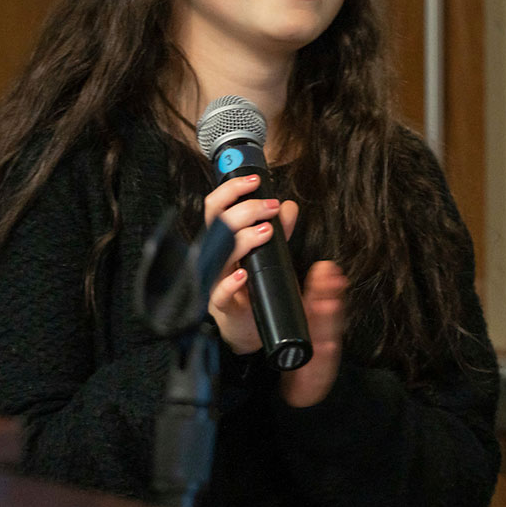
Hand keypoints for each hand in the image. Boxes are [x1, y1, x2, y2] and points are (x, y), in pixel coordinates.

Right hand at [205, 174, 298, 354]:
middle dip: (244, 209)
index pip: (217, 207)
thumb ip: (279, 230)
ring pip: (218, 254)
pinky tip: (244, 275)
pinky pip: (220, 294)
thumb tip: (289, 207)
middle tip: (271, 207)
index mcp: (224, 240)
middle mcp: (217, 257)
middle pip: (216, 223)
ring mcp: (216, 280)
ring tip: (267, 232)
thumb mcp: (270, 254)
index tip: (255, 180)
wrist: (250, 326)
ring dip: (243, 239)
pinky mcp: (223, 306)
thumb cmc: (255, 285)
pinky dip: (230, 283)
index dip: (232, 190)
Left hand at [279, 261, 347, 407]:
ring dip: (329, 319)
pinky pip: (324, 362)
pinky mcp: (321, 370)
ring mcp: (325, 352)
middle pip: (327, 311)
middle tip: (329, 275)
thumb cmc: (310, 351)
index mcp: (321, 321)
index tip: (326, 266)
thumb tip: (323, 269)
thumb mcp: (313, 324)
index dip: (327, 282)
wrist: (309, 387)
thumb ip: (318, 299)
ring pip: (327, 333)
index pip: (324, 297)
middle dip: (329, 293)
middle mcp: (326, 333)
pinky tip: (328, 345)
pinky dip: (326, 353)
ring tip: (329, 304)